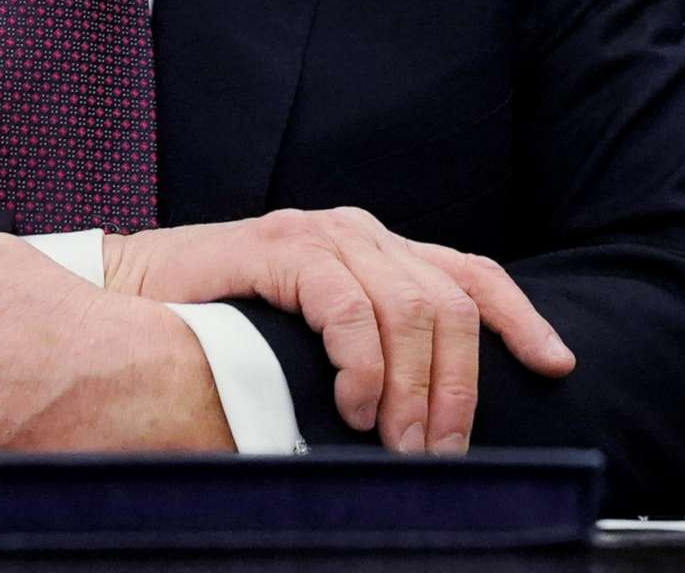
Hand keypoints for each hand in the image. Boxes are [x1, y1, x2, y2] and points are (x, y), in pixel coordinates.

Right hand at [105, 207, 575, 455]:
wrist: (129, 298)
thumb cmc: (223, 329)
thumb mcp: (314, 341)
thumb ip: (368, 357)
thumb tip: (424, 426)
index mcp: (379, 251)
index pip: (472, 275)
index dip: (520, 318)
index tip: (555, 365)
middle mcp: (360, 233)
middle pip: (450, 301)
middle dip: (459, 384)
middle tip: (439, 451)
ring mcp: (322, 235)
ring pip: (409, 303)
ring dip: (413, 385)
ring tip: (397, 440)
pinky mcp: (279, 247)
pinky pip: (347, 301)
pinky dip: (361, 359)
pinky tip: (354, 403)